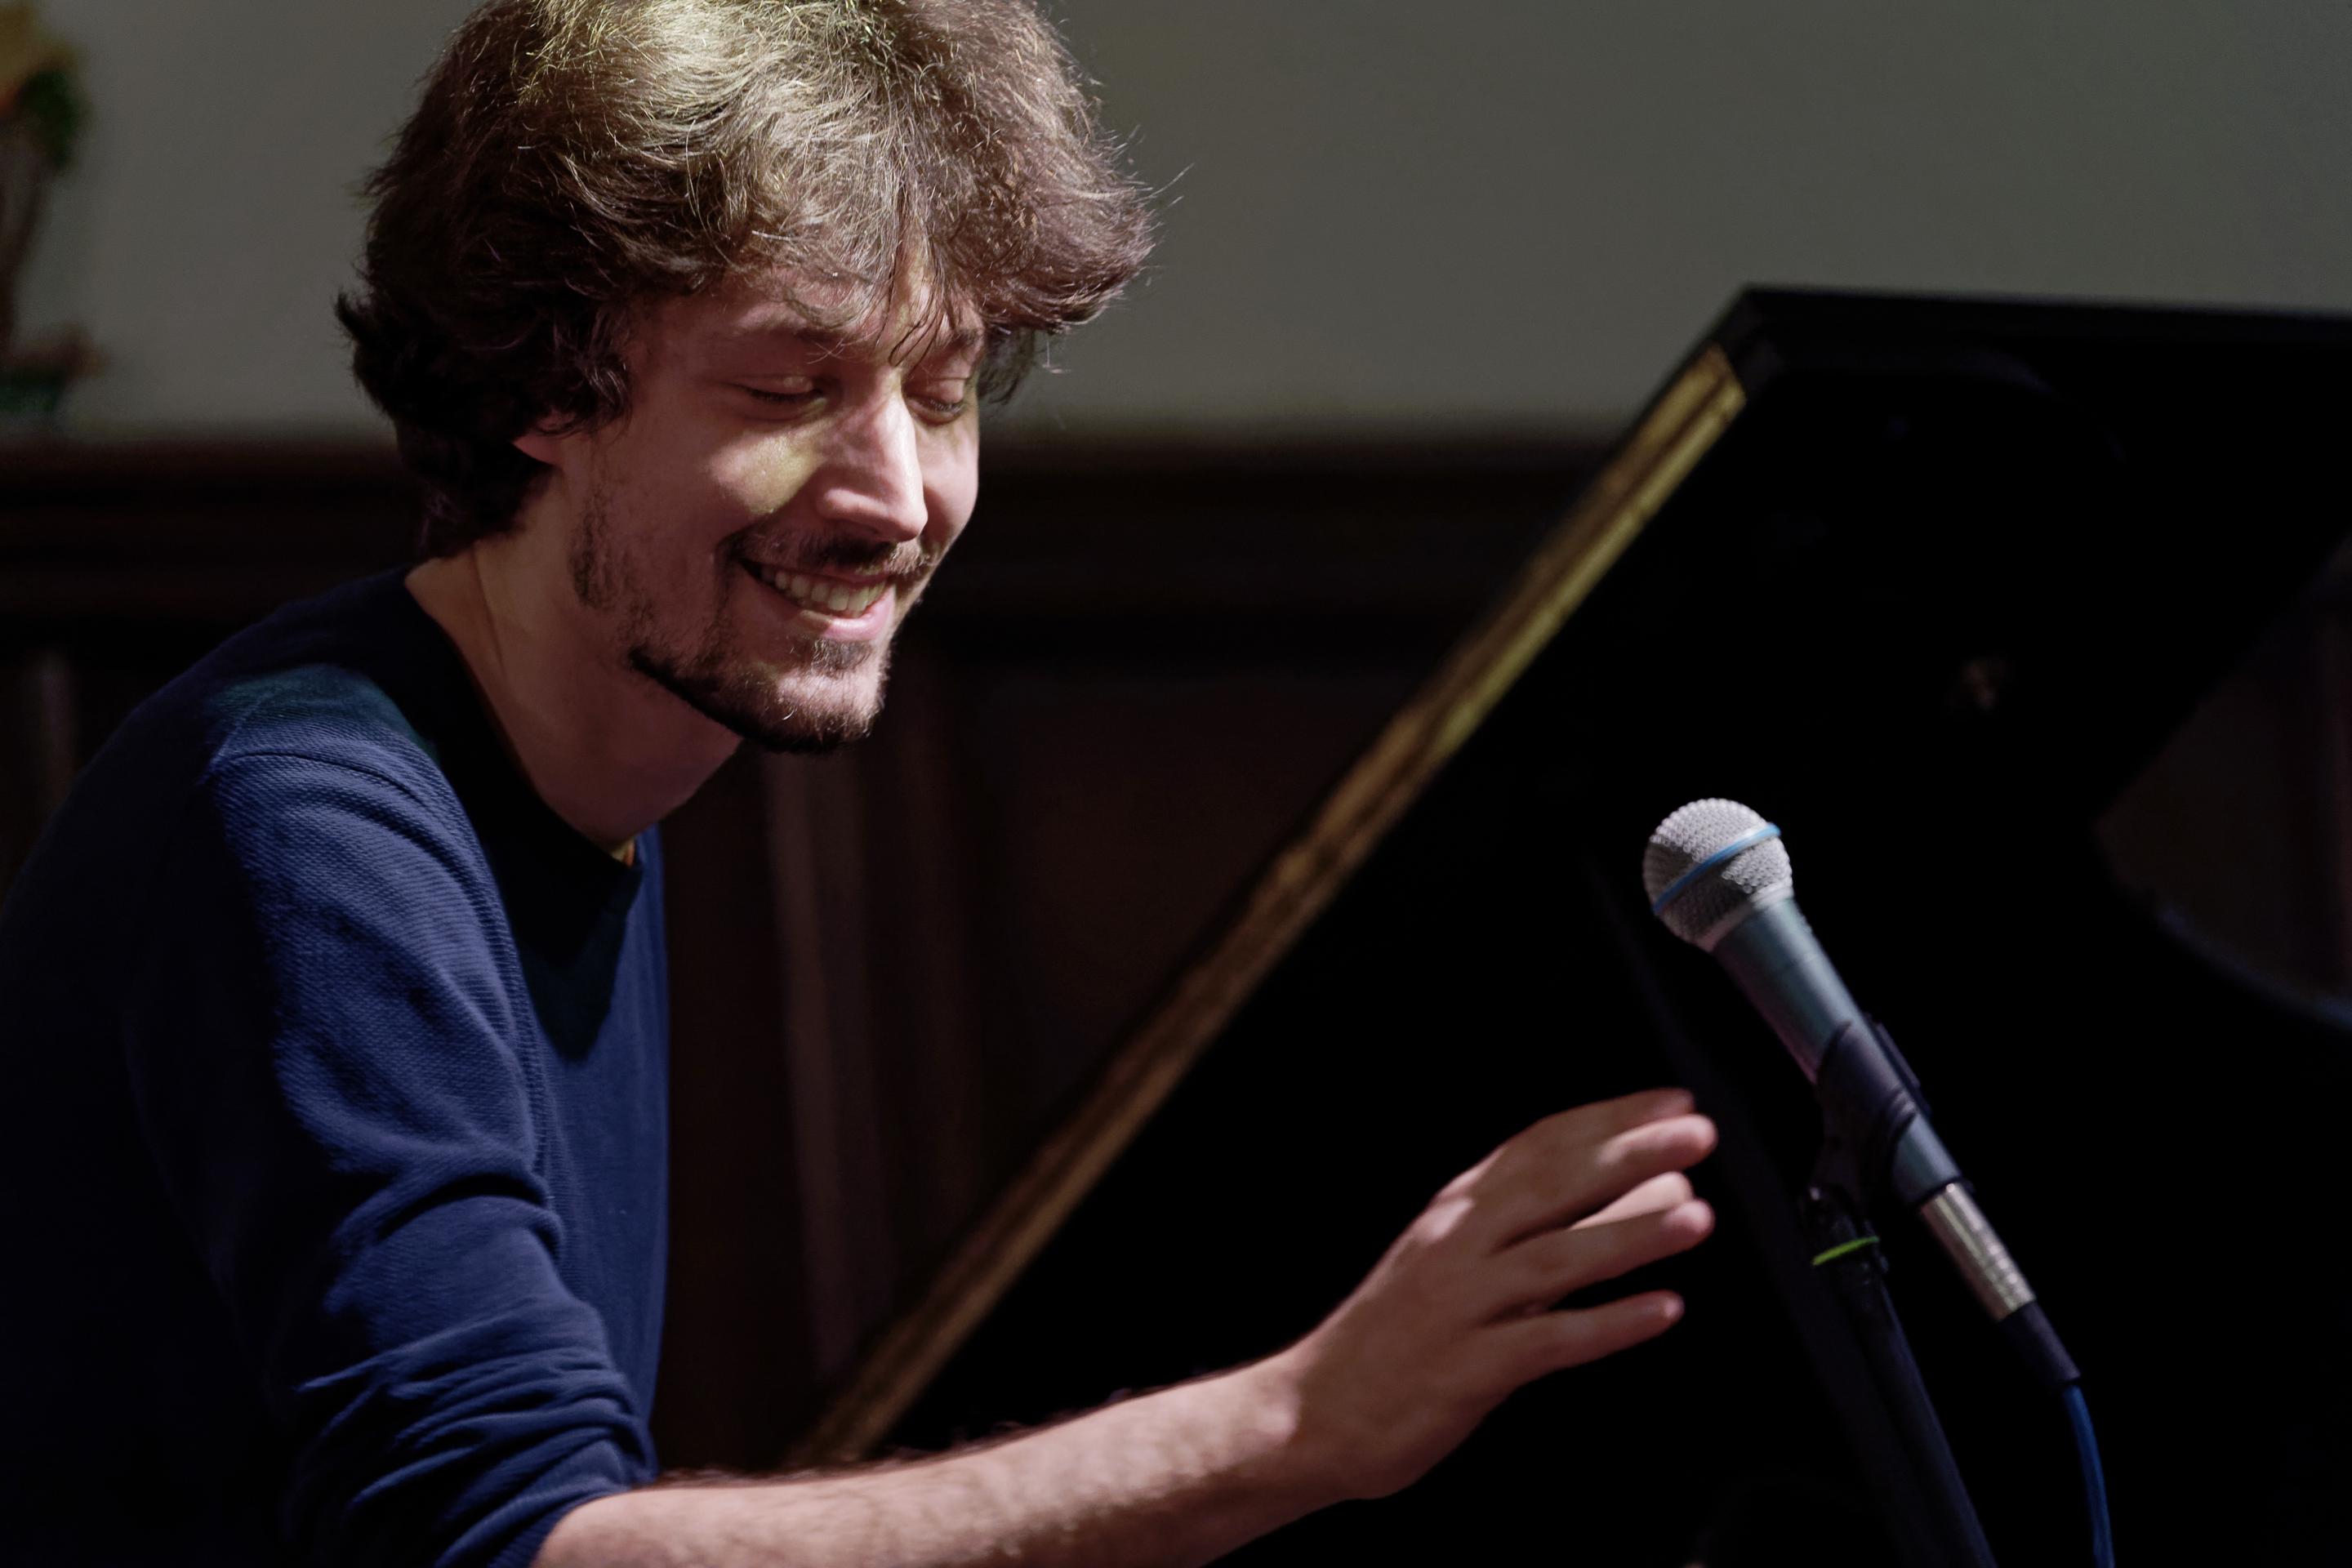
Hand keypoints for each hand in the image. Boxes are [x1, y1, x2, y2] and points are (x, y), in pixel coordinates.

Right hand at [1262, 1088, 1717, 1501]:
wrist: (1311, 1412)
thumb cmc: (1396, 1337)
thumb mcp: (1458, 1263)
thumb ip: (1540, 1230)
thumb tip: (1641, 1194)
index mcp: (1456, 1212)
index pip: (1539, 1144)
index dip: (1608, 1118)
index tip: (1670, 1101)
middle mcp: (1457, 1246)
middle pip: (1551, 1186)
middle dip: (1629, 1155)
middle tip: (1696, 1133)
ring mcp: (1459, 1306)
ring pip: (1553, 1258)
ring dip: (1628, 1233)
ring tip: (1696, 1215)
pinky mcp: (1465, 1369)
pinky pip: (1547, 1341)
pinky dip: (1607, 1325)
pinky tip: (1661, 1311)